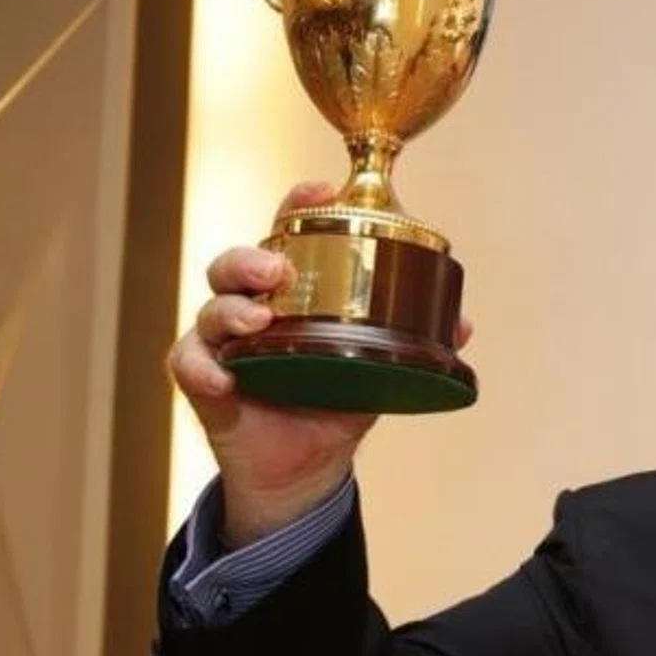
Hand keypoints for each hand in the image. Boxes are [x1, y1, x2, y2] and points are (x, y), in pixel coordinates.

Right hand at [165, 181, 471, 547]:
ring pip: (213, 307)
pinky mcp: (205, 379)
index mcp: (295, 292)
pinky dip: (204, 367)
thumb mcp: (380, 369)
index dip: (298, 206)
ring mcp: (225, 341)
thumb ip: (416, 345)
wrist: (306, 466)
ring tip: (256, 322)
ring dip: (231, 310)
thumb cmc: (335, 401)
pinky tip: (224, 376)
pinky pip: (191, 363)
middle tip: (277, 273)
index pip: (289, 236)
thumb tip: (463, 325)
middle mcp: (254, 306)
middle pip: (237, 264)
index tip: (318, 190)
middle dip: (252, 261)